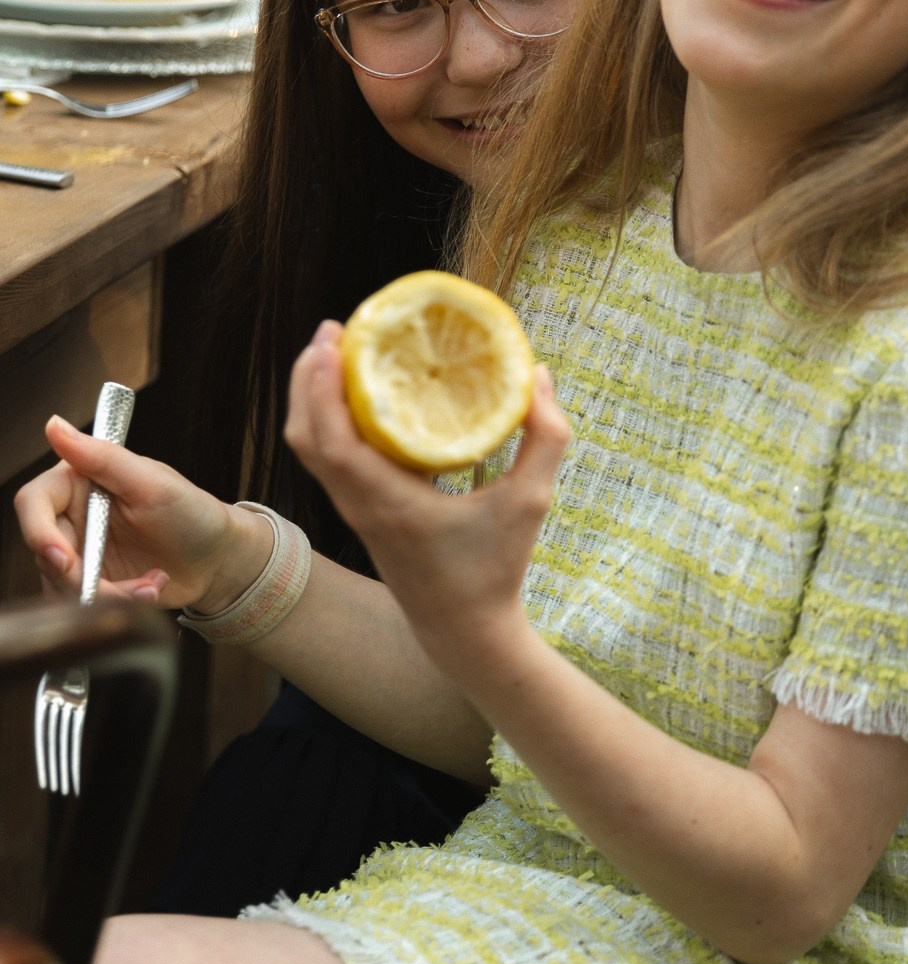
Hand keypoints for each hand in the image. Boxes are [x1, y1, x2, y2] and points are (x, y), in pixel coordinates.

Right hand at [14, 417, 272, 612]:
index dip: (38, 532)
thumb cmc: (193, 513)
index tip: (64, 559)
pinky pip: (79, 604)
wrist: (218, 559)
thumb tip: (55, 425)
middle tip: (113, 586)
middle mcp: (73, 517)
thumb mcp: (152, 483)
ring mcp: (80, 552)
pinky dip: (112, 606)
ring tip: (149, 585)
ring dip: (103, 595)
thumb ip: (102, 458)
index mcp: (80, 482)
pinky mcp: (90, 583)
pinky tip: (147, 592)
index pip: (34, 502)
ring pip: (59, 584)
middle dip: (78, 576)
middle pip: (44, 551)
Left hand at [283, 322, 570, 677]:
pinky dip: (333, 420)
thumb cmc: (496, 570)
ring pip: (312, 448)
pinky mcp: (363, 514)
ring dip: (315, 397)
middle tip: (334, 330)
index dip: (322, 387)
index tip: (334, 340)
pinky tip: (364, 395)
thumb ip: (545, 439)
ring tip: (339, 352)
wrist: (466, 633)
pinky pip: (331, 459)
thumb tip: (539, 376)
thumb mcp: (531, 502)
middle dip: (309, 378)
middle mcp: (359, 505)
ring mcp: (355, 512)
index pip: (332, 441)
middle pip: (306, 437)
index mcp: (387, 503)